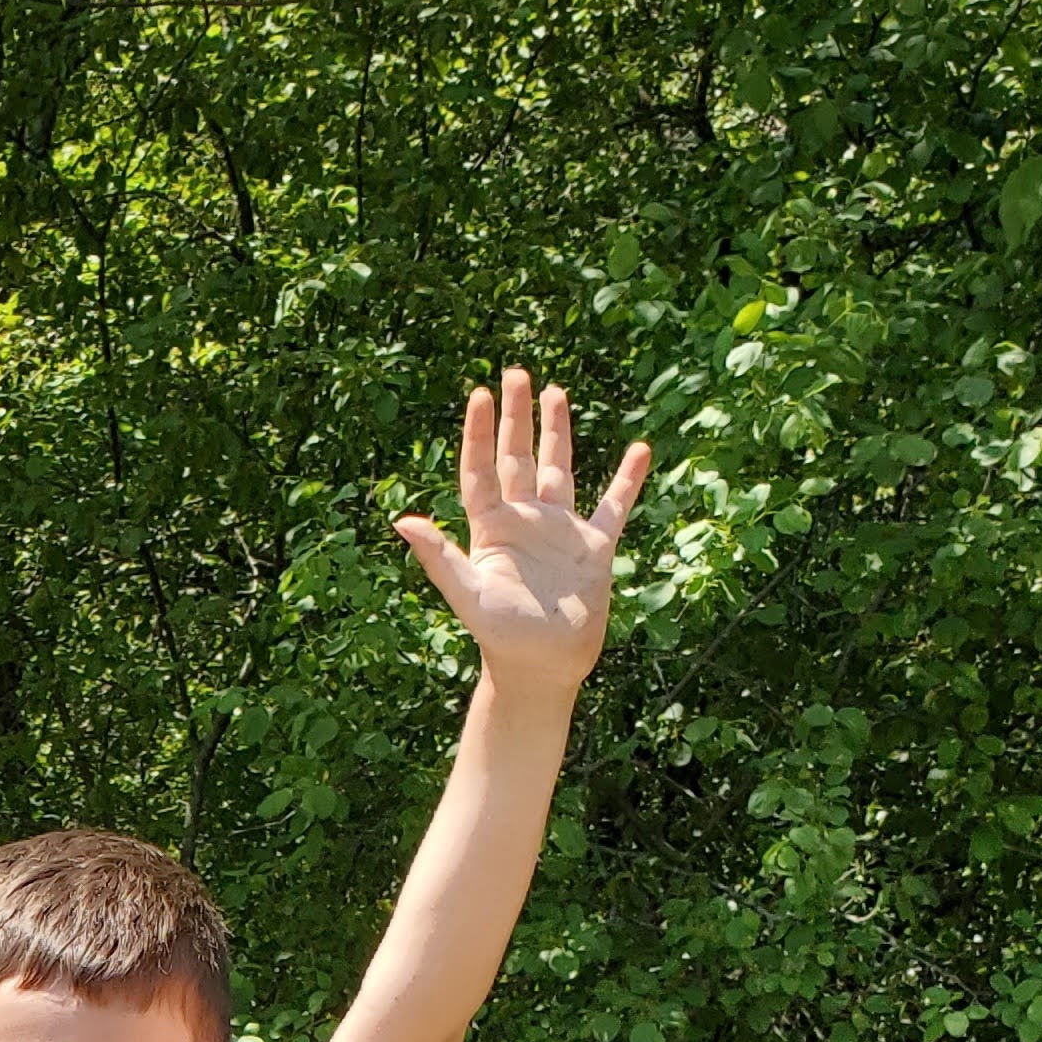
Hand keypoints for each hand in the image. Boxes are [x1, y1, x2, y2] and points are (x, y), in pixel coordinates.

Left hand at [393, 371, 648, 702]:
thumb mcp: (468, 594)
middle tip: (516, 373)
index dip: (479, 434)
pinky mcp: (594, 547)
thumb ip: (439, 557)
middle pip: (518, 457)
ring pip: (560, 469)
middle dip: (516, 417)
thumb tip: (403, 521)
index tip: (479, 395)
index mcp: (491, 529)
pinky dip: (627, 479)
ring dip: (558, 432)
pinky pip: (613, 505)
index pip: (481, 470)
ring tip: (555, 392)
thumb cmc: (501, 637)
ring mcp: (559, 531)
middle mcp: (524, 521)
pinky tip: (639, 449)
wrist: (543, 668)